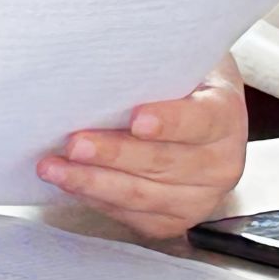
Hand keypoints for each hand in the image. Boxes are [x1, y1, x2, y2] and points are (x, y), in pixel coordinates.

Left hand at [36, 60, 247, 239]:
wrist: (195, 111)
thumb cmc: (174, 79)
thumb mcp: (174, 59)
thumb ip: (150, 65)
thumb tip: (98, 64)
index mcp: (224, 114)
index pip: (199, 120)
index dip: (170, 122)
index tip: (136, 119)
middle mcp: (220, 162)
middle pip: (163, 162)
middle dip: (113, 154)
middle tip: (73, 144)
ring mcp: (201, 197)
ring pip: (143, 195)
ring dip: (93, 182)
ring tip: (54, 168)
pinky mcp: (176, 220)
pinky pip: (133, 216)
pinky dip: (97, 199)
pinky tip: (70, 185)